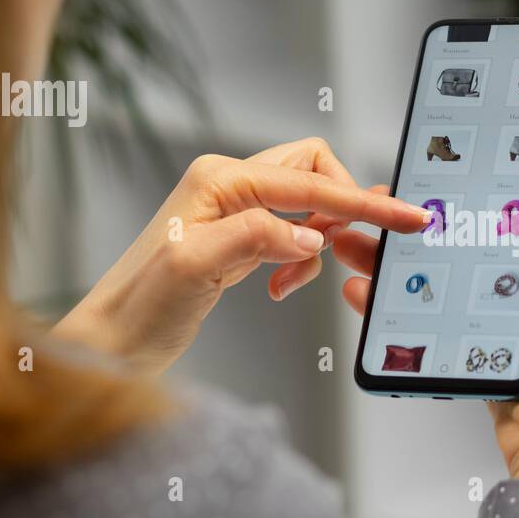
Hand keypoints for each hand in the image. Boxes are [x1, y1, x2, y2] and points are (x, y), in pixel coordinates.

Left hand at [54, 137, 428, 373]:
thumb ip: (256, 238)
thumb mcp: (194, 268)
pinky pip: (293, 234)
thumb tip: (309, 232)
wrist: (112, 343)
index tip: (406, 216)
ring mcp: (234, 211)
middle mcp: (228, 185)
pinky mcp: (238, 239)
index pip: (310, 181)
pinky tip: (281, 285)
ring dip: (317, 242)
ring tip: (292, 280)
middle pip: (314, 173)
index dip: (363, 202)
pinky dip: (300, 260)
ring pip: (308, 206)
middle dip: (341, 210)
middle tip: (346, 251)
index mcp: (219, 179)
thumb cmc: (140, 306)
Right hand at [335, 160, 518, 509]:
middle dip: (426, 222)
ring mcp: (502, 318)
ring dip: (398, 261)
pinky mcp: (475, 349)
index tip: (447, 165)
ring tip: (358, 244)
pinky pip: (431, 319)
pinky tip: (367, 293)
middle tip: (384, 207)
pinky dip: (397, 306)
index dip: (487, 184)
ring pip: (443, 277)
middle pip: (472, 239)